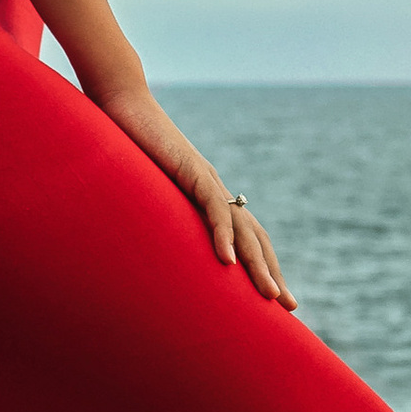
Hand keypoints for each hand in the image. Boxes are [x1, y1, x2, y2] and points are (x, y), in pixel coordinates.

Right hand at [89, 78, 296, 307]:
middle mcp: (215, 189)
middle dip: (272, 272)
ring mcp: (206, 179)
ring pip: (242, 227)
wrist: (120, 105)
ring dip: (258, 264)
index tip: (274, 297)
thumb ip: (153, 215)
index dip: (261, 264)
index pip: (246, 235)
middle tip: (289, 306)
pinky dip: (222, 235)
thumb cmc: (125, 147)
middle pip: (255, 236)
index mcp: (208, 196)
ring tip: (270, 295)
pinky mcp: (191, 170)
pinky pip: (212, 207)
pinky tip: (227, 262)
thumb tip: (144, 250)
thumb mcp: (143, 193)